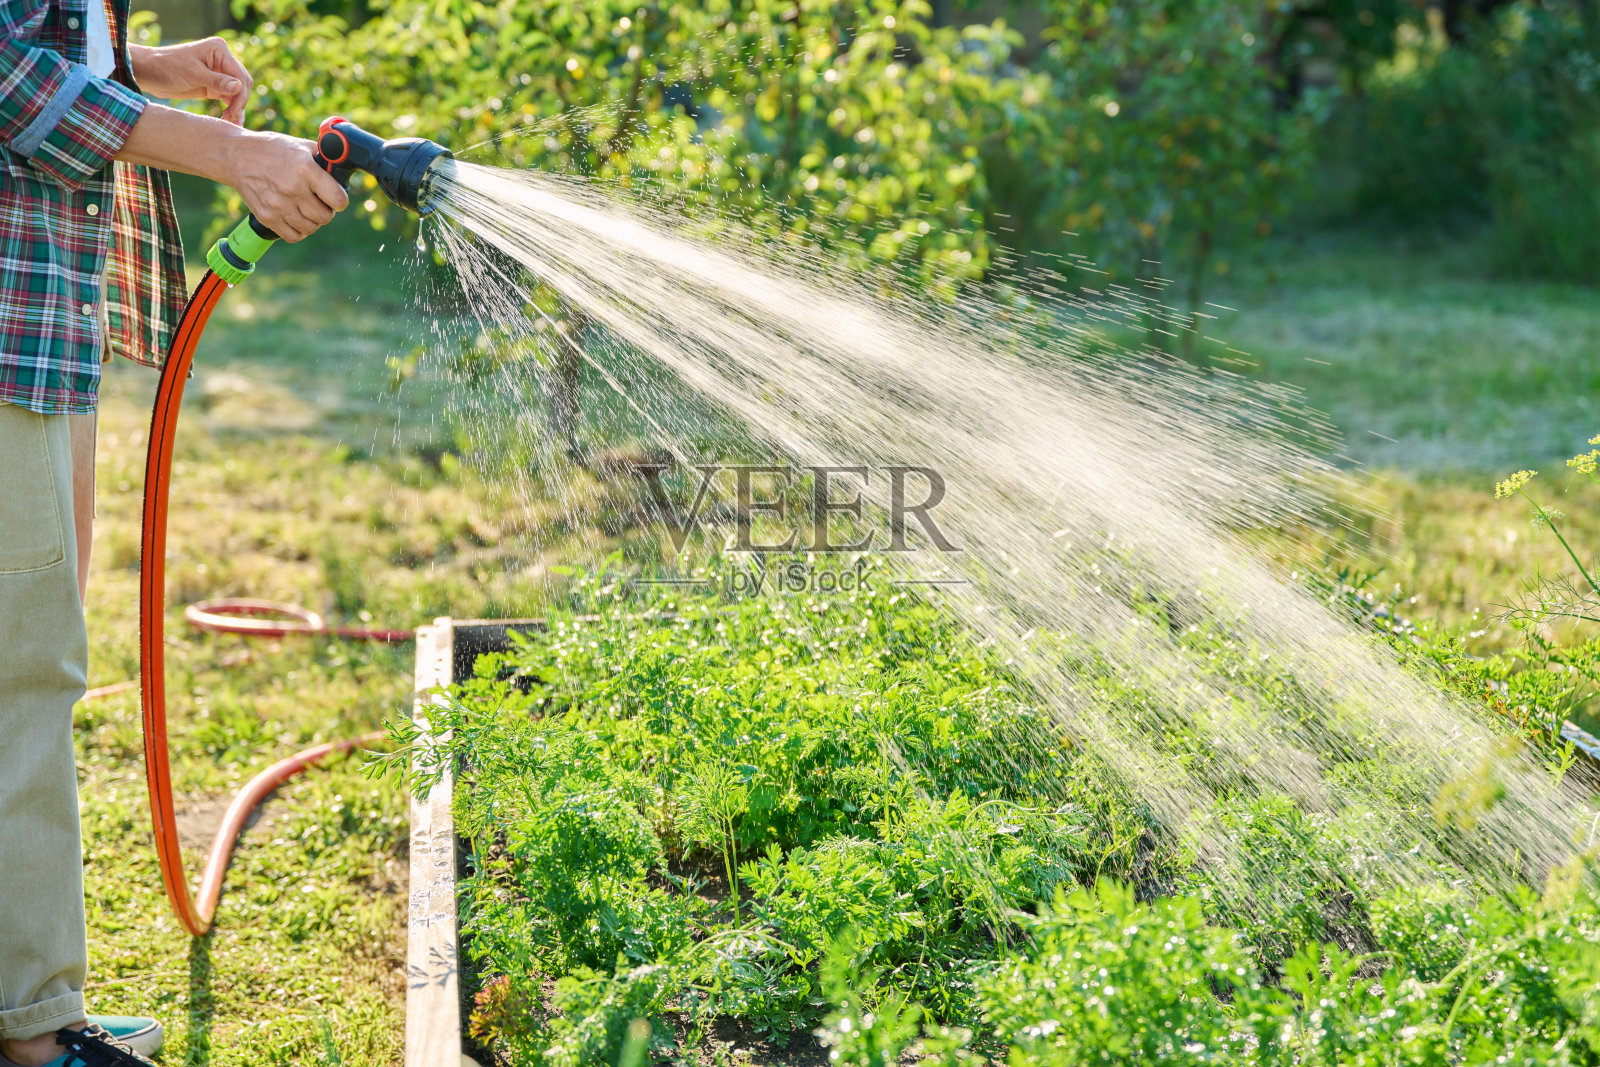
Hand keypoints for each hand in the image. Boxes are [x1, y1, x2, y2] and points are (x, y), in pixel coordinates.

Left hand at [128, 38, 252, 124]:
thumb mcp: (192, 74)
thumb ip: (217, 80)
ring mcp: (219, 72)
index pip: (239, 75)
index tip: (234, 112)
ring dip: (237, 108)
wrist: (148, 73)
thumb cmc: (166, 67)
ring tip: (231, 123)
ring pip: (238, 92)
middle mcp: (222, 59)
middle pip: (242, 83)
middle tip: (232, 119)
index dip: (240, 95)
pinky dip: (231, 109)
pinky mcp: (214, 84)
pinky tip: (229, 120)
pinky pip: (229, 97)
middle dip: (240, 102)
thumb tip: (239, 87)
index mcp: (219, 50)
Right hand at [225, 130, 348, 241]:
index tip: (336, 197)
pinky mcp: (267, 217)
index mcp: (305, 170)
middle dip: (327, 211)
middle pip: (325, 217)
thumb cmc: (272, 149)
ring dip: (313, 221)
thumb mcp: (300, 146)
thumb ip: (323, 159)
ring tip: (307, 209)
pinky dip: (299, 231)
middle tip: (320, 203)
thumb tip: (342, 168)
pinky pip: (293, 236)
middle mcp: (293, 190)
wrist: (237, 156)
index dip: (341, 200)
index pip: (338, 199)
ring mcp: (279, 206)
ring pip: (310, 229)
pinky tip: (296, 218)